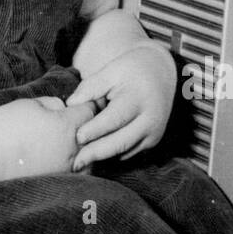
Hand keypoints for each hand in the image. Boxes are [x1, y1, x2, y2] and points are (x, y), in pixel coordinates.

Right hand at [0, 95, 96, 181]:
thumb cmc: (7, 125)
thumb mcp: (33, 104)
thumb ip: (55, 104)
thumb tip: (64, 108)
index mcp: (67, 125)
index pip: (91, 110)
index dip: (89, 104)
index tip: (85, 103)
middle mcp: (73, 148)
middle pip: (96, 134)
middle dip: (92, 126)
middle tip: (83, 121)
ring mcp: (67, 168)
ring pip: (92, 157)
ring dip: (88, 148)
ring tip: (76, 142)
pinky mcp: (59, 183)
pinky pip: (79, 174)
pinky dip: (79, 167)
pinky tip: (67, 160)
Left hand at [65, 46, 175, 167]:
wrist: (162, 74)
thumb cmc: (132, 70)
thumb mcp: (112, 70)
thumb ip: (91, 86)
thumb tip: (70, 104)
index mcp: (138, 99)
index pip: (115, 118)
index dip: (96, 129)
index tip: (77, 137)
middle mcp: (150, 119)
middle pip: (121, 141)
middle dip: (96, 153)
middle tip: (75, 163)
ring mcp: (153, 133)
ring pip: (125, 151)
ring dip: (102, 158)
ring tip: (80, 162)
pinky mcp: (152, 141)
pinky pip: (129, 153)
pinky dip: (112, 155)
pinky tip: (94, 155)